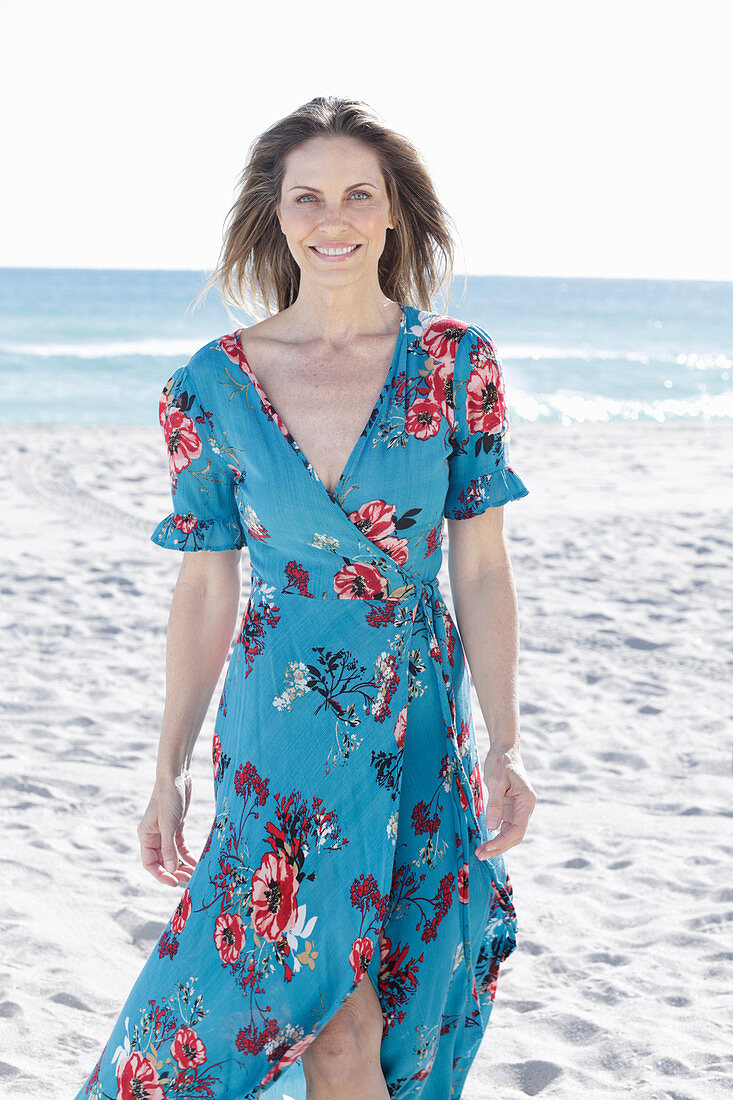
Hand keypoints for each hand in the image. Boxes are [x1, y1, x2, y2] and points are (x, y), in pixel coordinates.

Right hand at [137, 771, 197, 886]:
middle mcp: (153, 835)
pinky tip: (197, 862)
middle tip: (189, 880)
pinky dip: (187, 855)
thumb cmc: (169, 797)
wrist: (176, 775)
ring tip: (194, 874)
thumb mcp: (169, 824)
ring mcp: (165, 831)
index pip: (150, 863)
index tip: (175, 882)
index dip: (161, 875)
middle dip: (174, 872)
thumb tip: (171, 870)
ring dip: (182, 865)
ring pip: (172, 855)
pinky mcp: (176, 826)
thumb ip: (169, 848)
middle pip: (162, 861)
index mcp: (145, 836)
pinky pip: (180, 846)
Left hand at [476, 744, 535, 858]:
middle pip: (515, 835)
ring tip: (481, 852)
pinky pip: (505, 826)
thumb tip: (492, 828)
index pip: (518, 829)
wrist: (504, 749)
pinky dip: (496, 835)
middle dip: (499, 847)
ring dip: (497, 844)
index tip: (488, 848)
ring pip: (510, 833)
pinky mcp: (510, 807)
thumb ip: (494, 804)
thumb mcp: (496, 781)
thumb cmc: (501, 762)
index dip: (503, 841)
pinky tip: (485, 841)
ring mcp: (518, 808)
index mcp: (526, 801)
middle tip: (481, 855)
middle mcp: (525, 807)